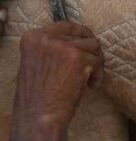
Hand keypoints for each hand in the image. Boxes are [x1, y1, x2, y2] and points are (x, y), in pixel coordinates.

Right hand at [9, 22, 102, 140]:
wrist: (39, 115)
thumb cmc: (37, 95)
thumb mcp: (36, 63)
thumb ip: (50, 49)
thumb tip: (76, 40)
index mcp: (33, 38)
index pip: (64, 25)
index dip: (80, 33)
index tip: (87, 41)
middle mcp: (47, 39)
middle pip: (83, 36)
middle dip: (91, 51)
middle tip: (93, 64)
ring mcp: (63, 47)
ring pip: (94, 47)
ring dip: (96, 63)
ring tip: (89, 78)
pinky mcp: (79, 58)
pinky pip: (98, 60)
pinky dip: (98, 74)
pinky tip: (90, 85)